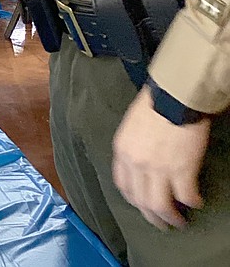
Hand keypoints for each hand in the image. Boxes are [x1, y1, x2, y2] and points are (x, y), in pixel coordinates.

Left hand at [112, 85, 209, 228]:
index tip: (141, 204)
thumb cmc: (154, 102)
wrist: (174, 96)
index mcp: (123, 150)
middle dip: (151, 216)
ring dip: (170, 218)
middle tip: (161, 222)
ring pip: (160, 206)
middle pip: (141, 201)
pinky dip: (192, 203)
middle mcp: (136, 164)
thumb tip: (141, 159)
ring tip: (178, 221)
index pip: (123, 185)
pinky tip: (196, 202)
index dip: (133, 198)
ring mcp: (158, 169)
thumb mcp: (132, 124)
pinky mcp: (182, 171)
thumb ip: (133, 145)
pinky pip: (186, 197)